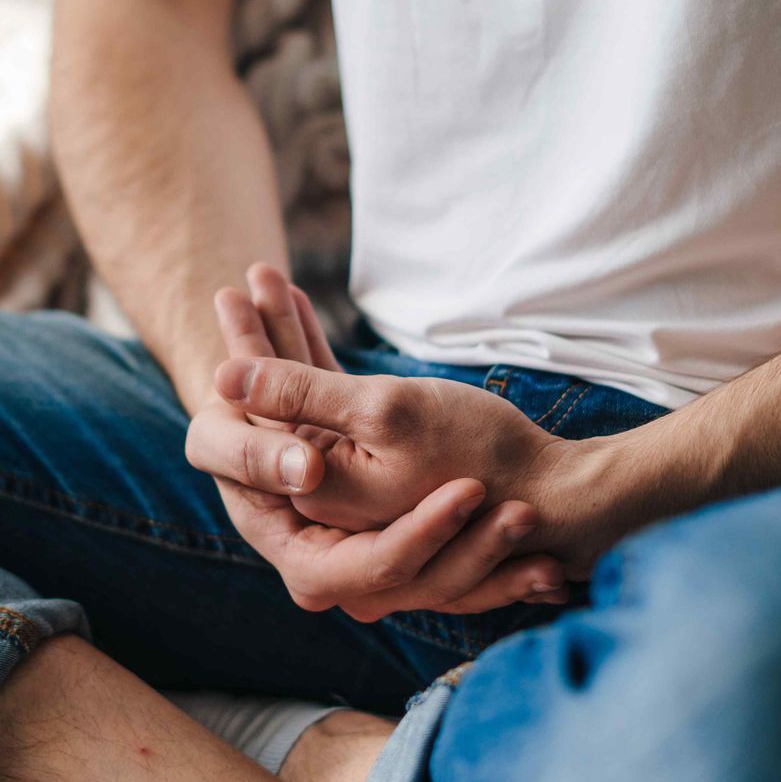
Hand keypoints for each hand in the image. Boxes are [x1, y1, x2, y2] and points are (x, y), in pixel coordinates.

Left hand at [188, 268, 569, 620]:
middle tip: (240, 279)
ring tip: (265, 275)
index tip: (227, 297)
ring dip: (288, 340)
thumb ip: (301, 395)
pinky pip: (336, 409)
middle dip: (260, 340)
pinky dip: (322, 361)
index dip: (244, 354)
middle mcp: (324, 506)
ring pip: (305, 404)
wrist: (560, 498)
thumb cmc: (483, 454)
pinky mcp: (381, 469)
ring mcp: (353, 488)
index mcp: (312, 503)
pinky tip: (305, 311)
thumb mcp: (385, 413)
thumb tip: (220, 378)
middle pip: (275, 413)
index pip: (257, 426)